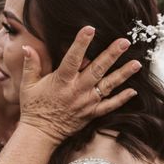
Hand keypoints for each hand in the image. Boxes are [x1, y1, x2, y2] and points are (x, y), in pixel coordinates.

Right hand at [19, 26, 140, 143]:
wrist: (40, 134)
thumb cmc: (33, 107)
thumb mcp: (28, 84)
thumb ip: (31, 64)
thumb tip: (27, 46)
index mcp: (61, 81)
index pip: (73, 59)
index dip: (81, 43)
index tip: (90, 29)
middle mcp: (77, 90)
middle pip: (97, 69)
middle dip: (111, 54)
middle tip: (125, 42)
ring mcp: (87, 103)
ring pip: (108, 86)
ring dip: (123, 74)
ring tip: (136, 63)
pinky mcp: (92, 114)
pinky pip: (109, 106)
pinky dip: (121, 99)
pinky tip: (133, 91)